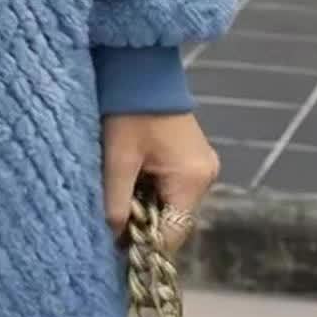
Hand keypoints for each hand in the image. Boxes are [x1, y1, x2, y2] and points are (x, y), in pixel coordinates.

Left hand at [101, 112, 218, 251]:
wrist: (140, 66)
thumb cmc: (128, 108)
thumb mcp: (117, 157)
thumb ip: (115, 201)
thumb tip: (113, 238)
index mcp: (191, 179)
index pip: (173, 234)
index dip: (146, 246)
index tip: (116, 250)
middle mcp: (205, 176)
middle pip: (174, 220)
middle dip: (143, 224)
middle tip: (111, 220)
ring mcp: (201, 166)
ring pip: (172, 204)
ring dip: (146, 206)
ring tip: (118, 196)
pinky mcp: (192, 157)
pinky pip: (172, 187)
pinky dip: (151, 190)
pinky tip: (130, 179)